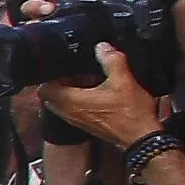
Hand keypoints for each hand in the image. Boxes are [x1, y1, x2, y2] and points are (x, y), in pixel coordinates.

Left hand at [42, 44, 166, 149]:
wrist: (141, 138)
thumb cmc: (131, 113)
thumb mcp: (123, 80)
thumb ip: (111, 60)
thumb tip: (101, 47)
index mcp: (70, 101)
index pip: (44, 88)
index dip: (51, 75)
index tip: (65, 66)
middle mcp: (68, 113)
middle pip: (52, 95)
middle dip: (61, 81)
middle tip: (78, 72)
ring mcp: (75, 120)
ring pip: (62, 102)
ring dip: (71, 91)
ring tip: (90, 80)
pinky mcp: (85, 124)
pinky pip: (73, 109)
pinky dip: (80, 100)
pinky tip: (98, 92)